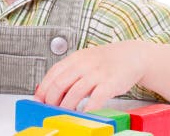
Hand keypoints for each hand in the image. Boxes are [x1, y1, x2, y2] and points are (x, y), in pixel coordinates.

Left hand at [34, 40, 148, 111]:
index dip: (43, 88)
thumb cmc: (104, 62)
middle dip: (52, 100)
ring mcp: (97, 73)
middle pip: (60, 83)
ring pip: (75, 92)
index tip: (38, 100)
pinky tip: (84, 115)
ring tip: (64, 114)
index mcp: (74, 58)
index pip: (53, 73)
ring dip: (67, 107)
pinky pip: (96, 98)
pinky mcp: (110, 83)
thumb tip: (50, 90)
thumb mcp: (84, 61)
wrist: (131, 55)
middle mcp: (83, 64)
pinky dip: (88, 109)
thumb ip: (69, 72)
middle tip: (50, 110)